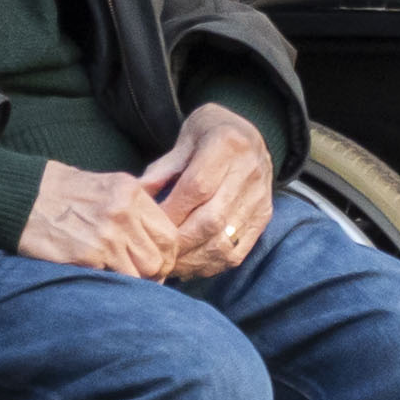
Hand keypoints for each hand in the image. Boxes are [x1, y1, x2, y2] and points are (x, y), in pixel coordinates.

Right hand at [17, 160, 182, 277]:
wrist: (18, 196)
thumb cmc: (59, 192)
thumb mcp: (104, 186)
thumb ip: (132, 208)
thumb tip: (155, 240)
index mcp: (131, 192)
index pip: (169, 233)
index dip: (166, 255)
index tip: (156, 264)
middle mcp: (123, 211)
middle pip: (159, 258)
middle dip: (152, 274)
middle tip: (139, 279)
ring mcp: (106, 234)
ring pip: (141, 274)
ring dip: (132, 281)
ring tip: (117, 278)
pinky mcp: (87, 255)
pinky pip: (114, 280)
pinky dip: (110, 283)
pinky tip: (97, 275)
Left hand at [139, 103, 275, 280]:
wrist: (250, 135)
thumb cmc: (210, 135)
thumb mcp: (184, 139)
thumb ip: (162, 170)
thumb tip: (135, 199)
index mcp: (227, 144)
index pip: (196, 188)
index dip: (170, 212)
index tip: (147, 225)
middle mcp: (249, 172)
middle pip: (211, 220)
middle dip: (178, 241)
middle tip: (154, 250)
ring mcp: (260, 198)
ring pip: (224, 242)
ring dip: (191, 259)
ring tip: (168, 263)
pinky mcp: (264, 217)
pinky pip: (236, 252)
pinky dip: (210, 265)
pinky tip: (190, 265)